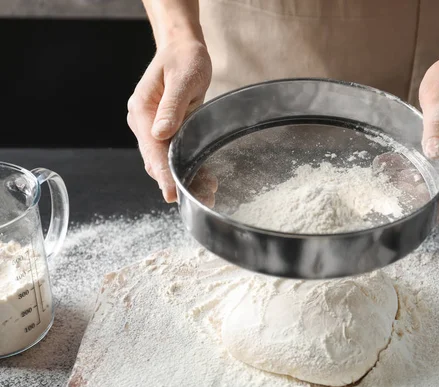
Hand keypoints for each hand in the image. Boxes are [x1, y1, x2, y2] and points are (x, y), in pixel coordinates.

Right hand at [127, 40, 211, 202]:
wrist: (182, 48)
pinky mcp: (165, 129)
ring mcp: (153, 127)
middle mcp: (143, 122)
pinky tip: (203, 177)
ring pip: (164, 160)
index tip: (171, 192)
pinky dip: (185, 166)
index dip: (162, 172)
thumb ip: (172, 106)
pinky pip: (173, 152)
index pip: (152, 148)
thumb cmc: (184, 59)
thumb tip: (160, 134)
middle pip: (156, 159)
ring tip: (206, 191)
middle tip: (198, 197)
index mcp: (142, 110)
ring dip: (182, 176)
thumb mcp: (183, 79)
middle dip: (174, 180)